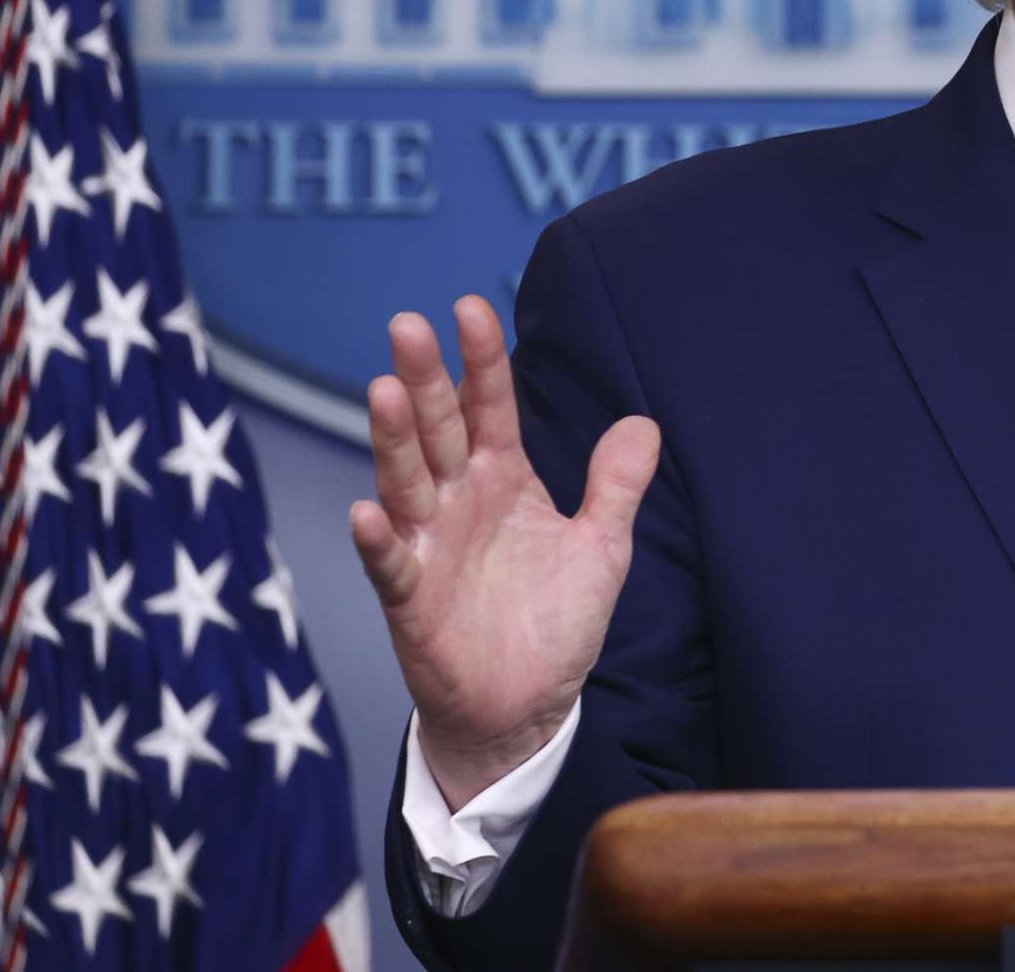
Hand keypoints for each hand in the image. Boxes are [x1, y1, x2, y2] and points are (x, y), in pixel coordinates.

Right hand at [348, 296, 660, 809]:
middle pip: (438, 428)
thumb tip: (644, 422)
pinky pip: (391, 563)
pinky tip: (370, 511)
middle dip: (424, 378)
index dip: (483, 360)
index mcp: (503, 478)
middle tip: (408, 325)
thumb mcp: (602, 547)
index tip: (472, 307)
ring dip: (393, 438)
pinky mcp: (411, 599)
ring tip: (384, 391)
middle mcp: (457, 500)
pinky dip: (379, 538)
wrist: (525, 707)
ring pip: (406, 479)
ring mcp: (429, 545)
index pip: (491, 406)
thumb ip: (617, 485)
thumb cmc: (553, 622)